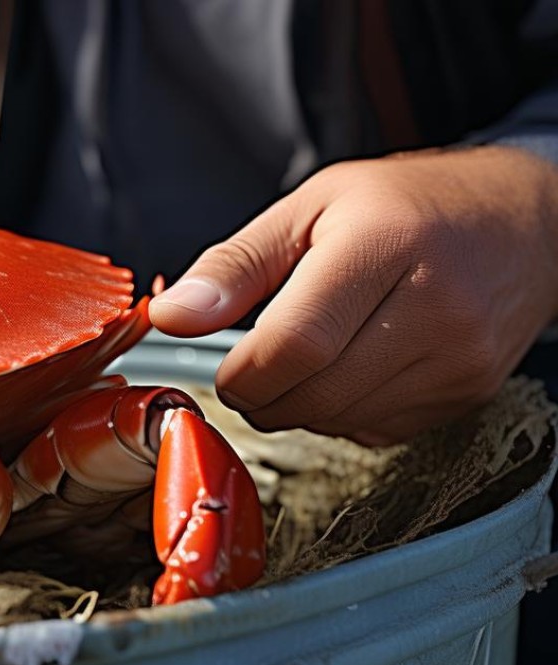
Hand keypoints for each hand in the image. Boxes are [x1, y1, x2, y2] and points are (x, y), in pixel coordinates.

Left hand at [149, 146, 557, 444]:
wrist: (525, 222)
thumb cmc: (409, 206)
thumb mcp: (311, 207)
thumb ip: (234, 265)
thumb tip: (172, 314)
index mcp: (385, 243)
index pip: (296, 343)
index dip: (244, 373)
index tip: (228, 369)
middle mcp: (434, 304)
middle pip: (316, 393)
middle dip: (264, 398)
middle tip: (253, 373)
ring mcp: (459, 355)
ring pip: (343, 419)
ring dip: (301, 408)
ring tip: (303, 362)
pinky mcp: (470, 391)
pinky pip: (379, 429)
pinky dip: (345, 413)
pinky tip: (353, 370)